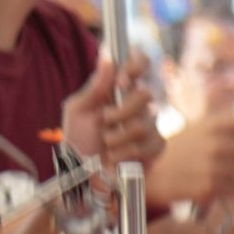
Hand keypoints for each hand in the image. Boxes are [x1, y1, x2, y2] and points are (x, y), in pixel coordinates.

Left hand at [61, 53, 161, 168]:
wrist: (82, 175)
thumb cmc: (78, 140)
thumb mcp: (77, 112)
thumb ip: (94, 87)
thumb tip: (108, 58)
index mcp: (119, 89)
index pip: (141, 63)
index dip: (136, 67)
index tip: (120, 82)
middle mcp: (138, 103)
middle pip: (146, 94)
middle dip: (121, 111)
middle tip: (104, 121)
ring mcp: (150, 124)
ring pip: (145, 123)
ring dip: (118, 138)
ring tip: (105, 144)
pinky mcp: (156, 146)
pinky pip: (151, 144)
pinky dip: (126, 154)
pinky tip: (115, 157)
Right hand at [146, 113, 233, 205]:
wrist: (152, 175)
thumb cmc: (180, 149)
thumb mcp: (198, 127)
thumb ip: (227, 120)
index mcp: (214, 125)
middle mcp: (215, 145)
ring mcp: (213, 167)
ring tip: (222, 171)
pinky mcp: (209, 188)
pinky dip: (226, 189)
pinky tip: (212, 184)